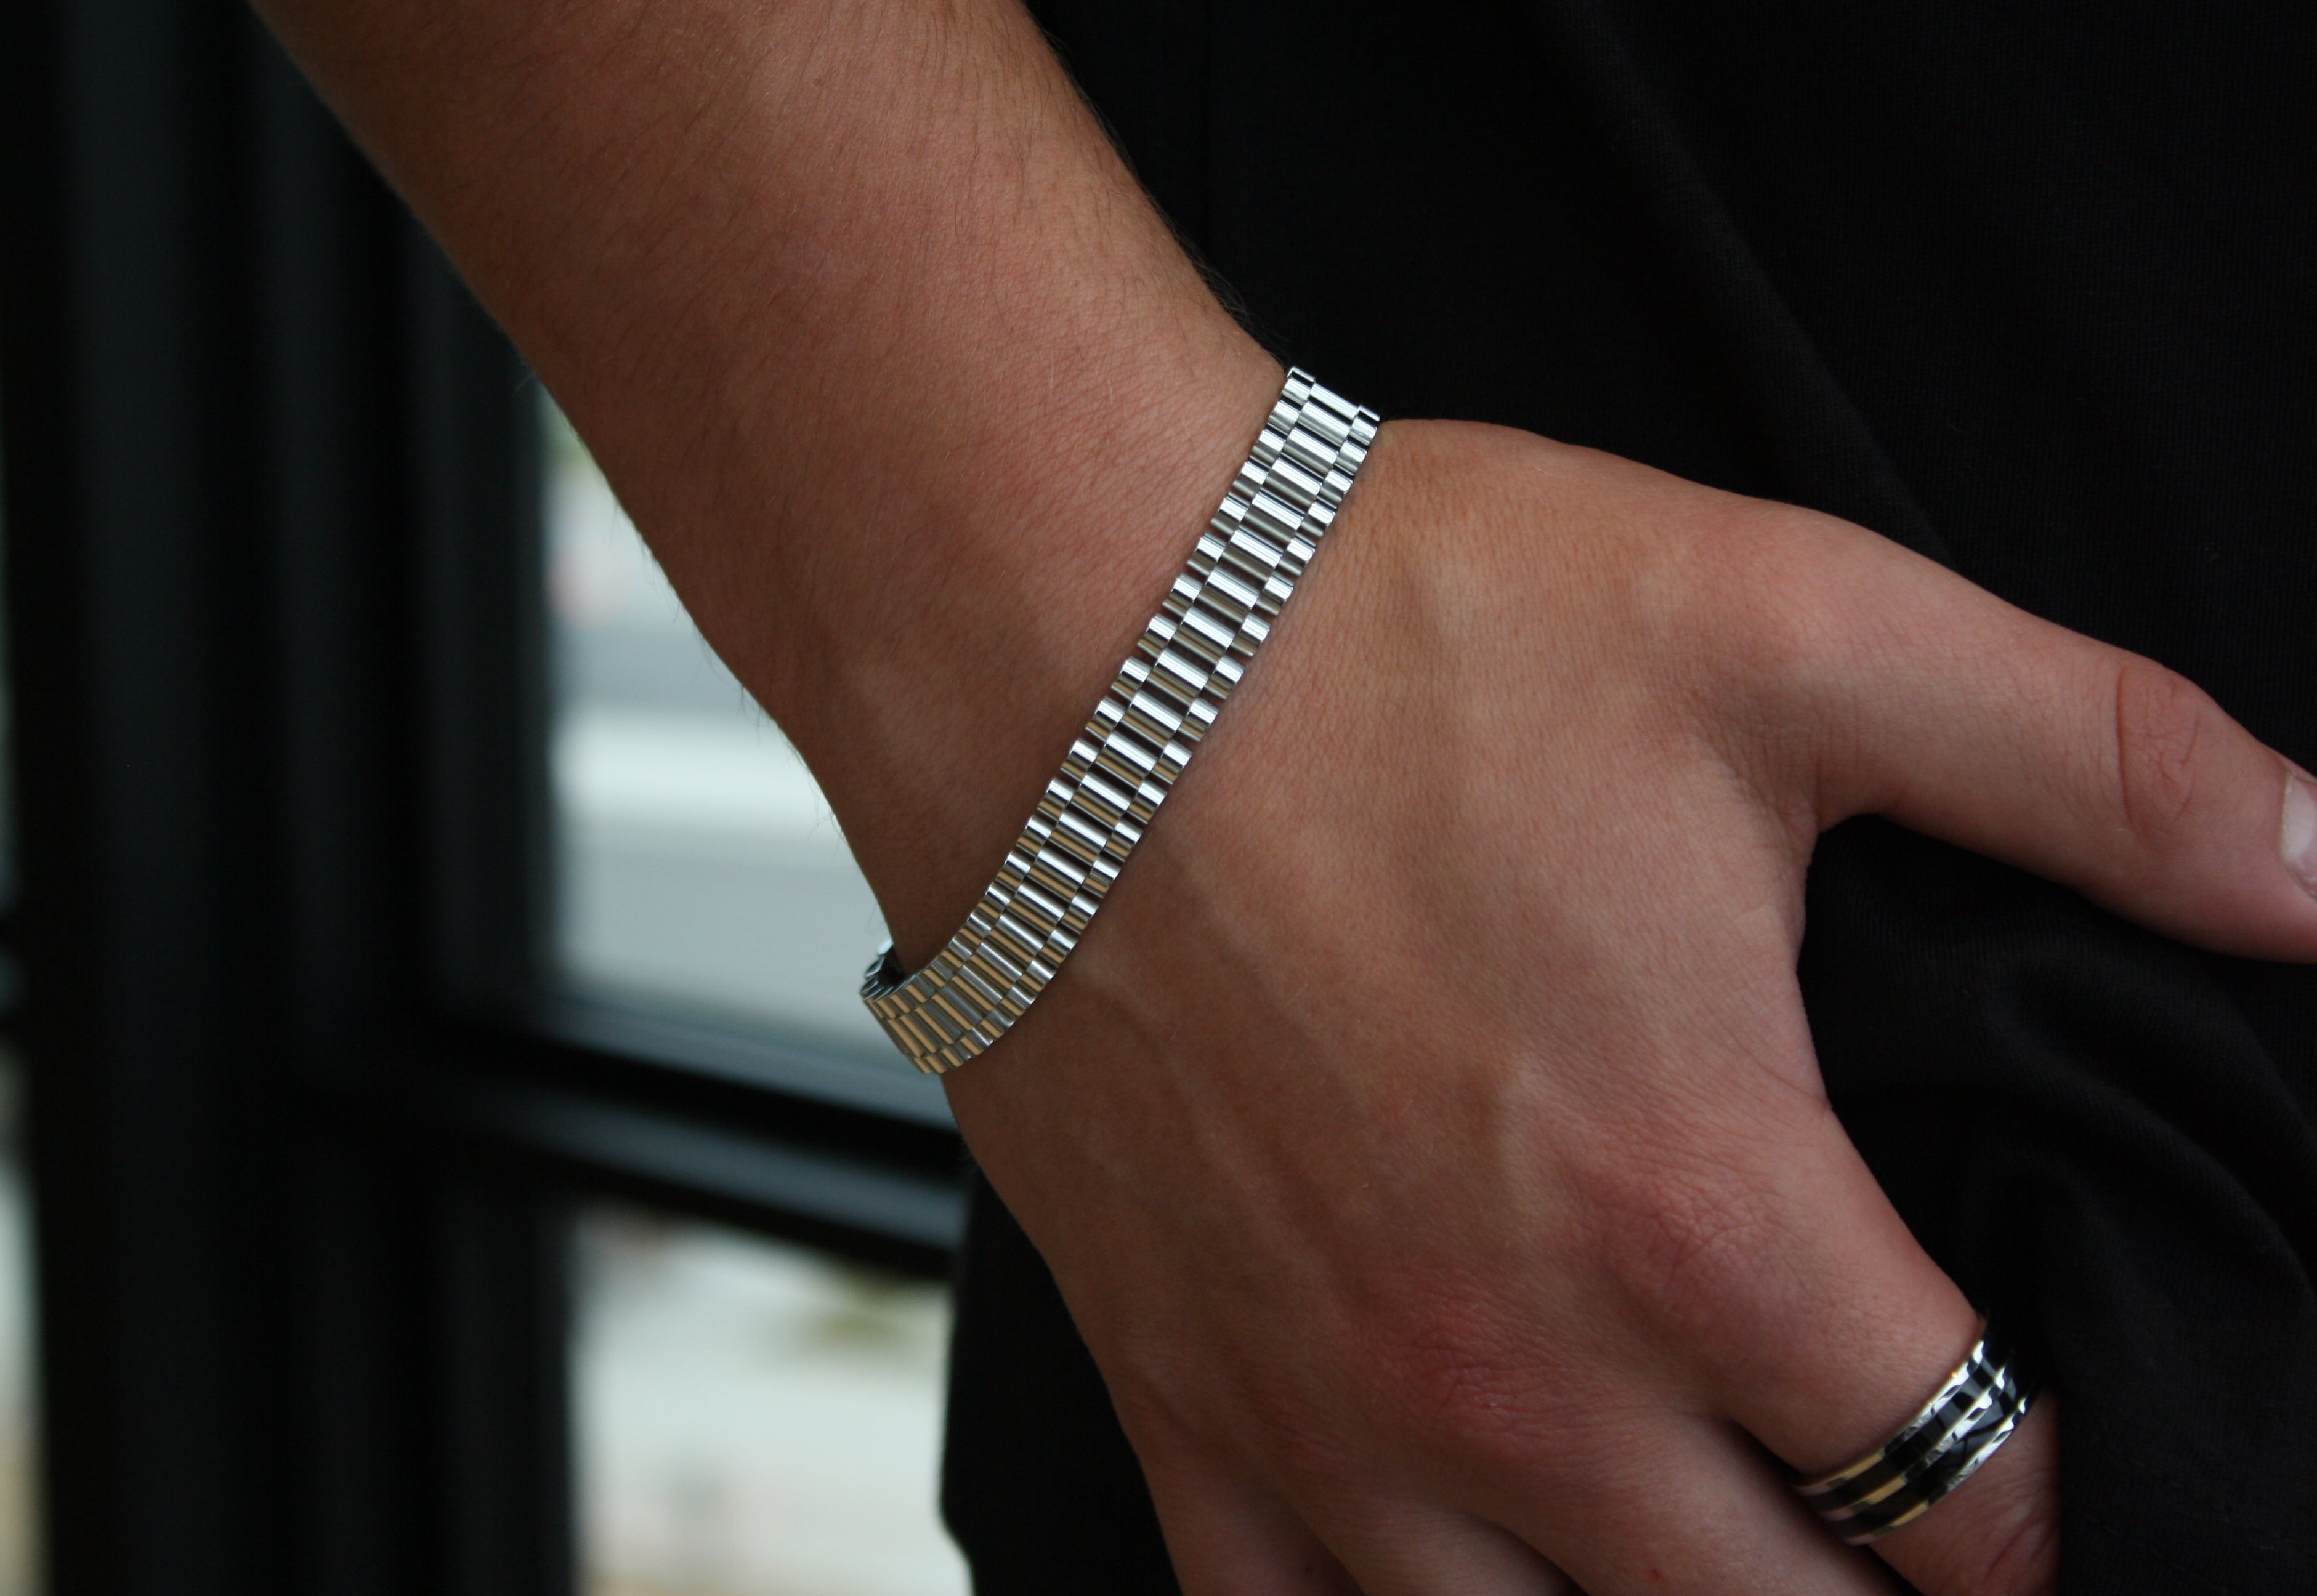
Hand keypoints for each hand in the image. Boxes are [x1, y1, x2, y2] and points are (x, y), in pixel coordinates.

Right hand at [944, 417, 2316, 1594]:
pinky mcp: (1175, 1378)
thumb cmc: (1395, 628)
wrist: (1065, 622)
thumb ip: (2099, 763)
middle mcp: (1514, 1367)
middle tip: (1901, 1519)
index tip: (2048, 1455)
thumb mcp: (1793, 629)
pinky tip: (1451, 1583)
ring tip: (1703, 1543)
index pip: (1974, 1498)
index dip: (2056, 1502)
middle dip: (1878, 1585)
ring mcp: (1324, 1402)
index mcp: (1698, 1209)